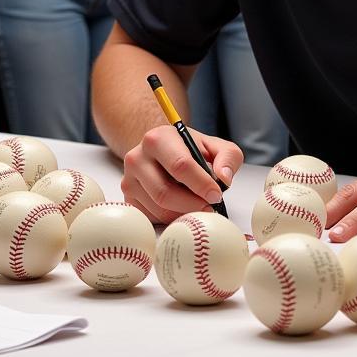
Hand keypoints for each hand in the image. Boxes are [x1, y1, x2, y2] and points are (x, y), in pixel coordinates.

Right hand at [121, 123, 243, 223]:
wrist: (164, 153)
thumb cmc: (190, 150)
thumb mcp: (216, 147)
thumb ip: (228, 158)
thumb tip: (223, 179)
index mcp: (157, 139)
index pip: (180, 165)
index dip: (201, 184)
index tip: (216, 194)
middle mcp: (137, 158)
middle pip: (165, 192)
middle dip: (192, 204)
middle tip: (209, 207)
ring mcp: (128, 180)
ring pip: (159, 208)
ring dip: (183, 213)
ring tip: (198, 206)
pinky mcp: (128, 199)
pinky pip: (152, 217)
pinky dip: (172, 218)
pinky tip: (183, 208)